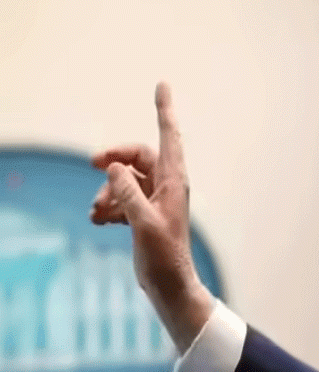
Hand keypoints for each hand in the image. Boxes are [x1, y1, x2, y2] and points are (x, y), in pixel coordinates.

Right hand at [90, 82, 213, 352]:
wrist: (169, 286)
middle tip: (93, 164)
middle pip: (138, 158)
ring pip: (126, 181)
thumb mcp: (143, 223)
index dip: (165, 111)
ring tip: (96, 212)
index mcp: (174, 182)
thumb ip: (128, 194)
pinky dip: (109, 205)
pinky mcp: (144, 216)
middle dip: (115, 161)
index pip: (169, 137)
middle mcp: (167, 187)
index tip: (162, 85)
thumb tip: (115, 168)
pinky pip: (123, 199)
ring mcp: (155, 201)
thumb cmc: (164, 256)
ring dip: (107, 191)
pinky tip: (99, 220)